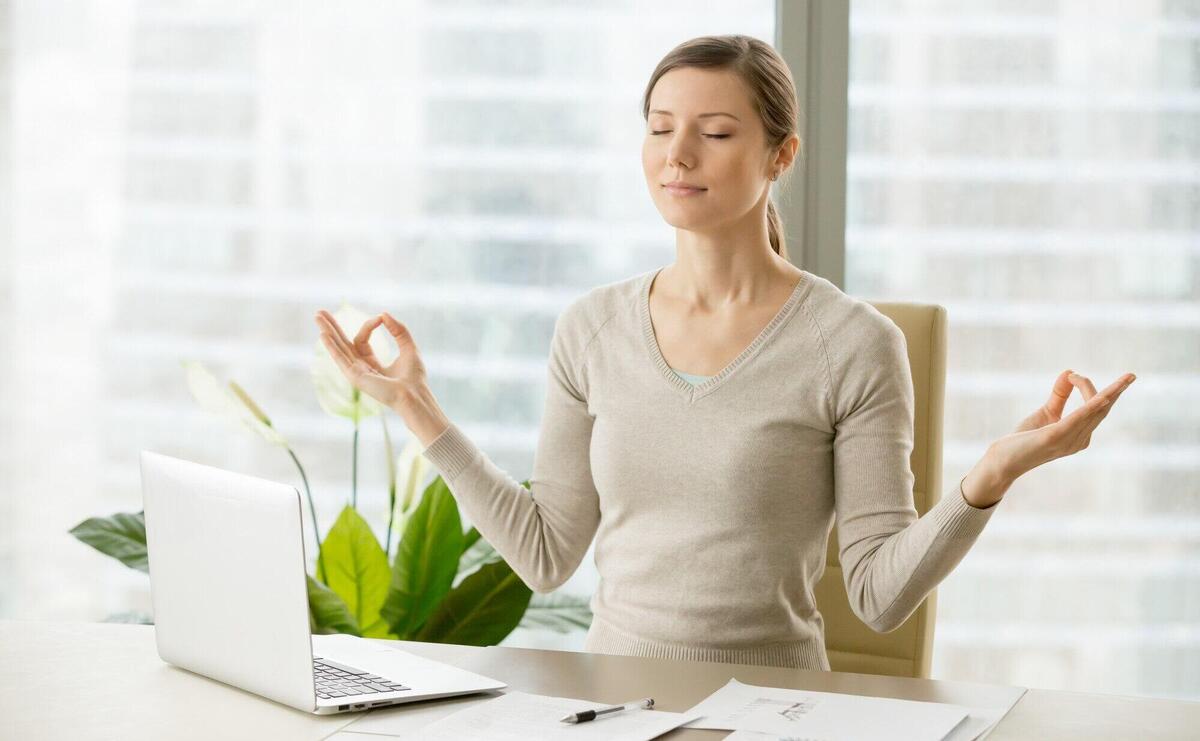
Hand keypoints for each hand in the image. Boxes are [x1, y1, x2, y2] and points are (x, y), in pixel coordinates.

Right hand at [314, 309, 427, 411]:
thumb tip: (384, 314)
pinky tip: (323, 335)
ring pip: (339, 349)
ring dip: (328, 332)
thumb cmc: (414, 377)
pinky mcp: (356, 377)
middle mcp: (361, 368)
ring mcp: (356, 373)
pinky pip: (341, 359)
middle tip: (320, 312)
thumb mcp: (408, 346)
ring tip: (317, 317)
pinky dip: (332, 347)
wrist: (415, 395)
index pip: (362, 340)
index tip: (381, 318)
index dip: (369, 325)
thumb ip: (398, 330)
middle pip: (342, 344)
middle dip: (332, 328)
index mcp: (371, 363)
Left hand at [989, 369, 1135, 482]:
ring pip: (1095, 412)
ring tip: (1127, 380)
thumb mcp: (1046, 413)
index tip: (1072, 375)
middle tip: (1131, 375)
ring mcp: (1068, 440)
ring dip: (1110, 394)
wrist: (1002, 461)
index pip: (1096, 408)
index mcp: (1080, 435)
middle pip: (1101, 409)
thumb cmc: (1024, 440)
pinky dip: (1090, 407)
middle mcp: (1079, 440)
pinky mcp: (1054, 437)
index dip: (1089, 387)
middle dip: (1116, 391)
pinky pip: (1077, 420)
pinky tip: (1102, 397)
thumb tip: (1070, 372)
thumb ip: (1059, 395)